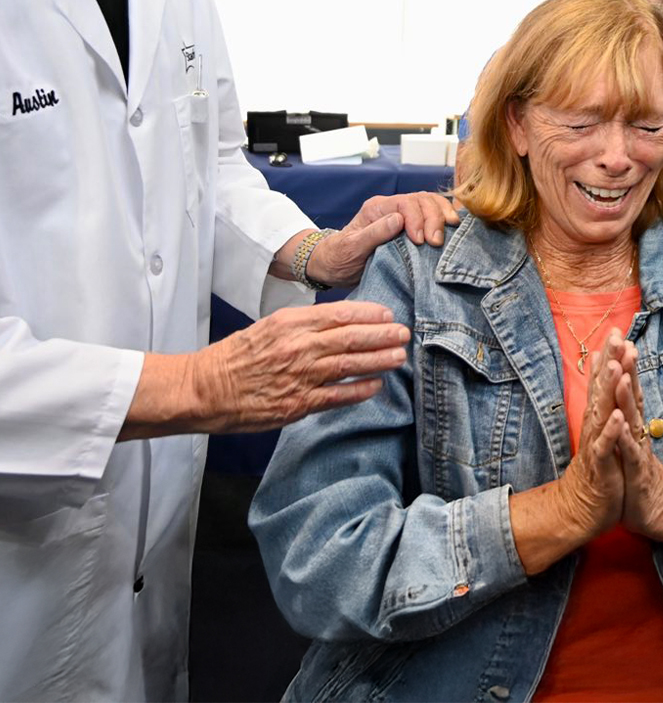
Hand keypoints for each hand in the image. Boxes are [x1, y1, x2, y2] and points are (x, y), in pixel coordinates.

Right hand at [120, 302, 410, 439]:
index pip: (339, 313)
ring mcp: (298, 376)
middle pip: (350, 337)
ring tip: (400, 356)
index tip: (388, 312)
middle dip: (382, 334)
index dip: (369, 313)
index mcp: (290, 322)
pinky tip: (377, 386)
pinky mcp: (295, 404)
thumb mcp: (269, 327)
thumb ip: (303, 324)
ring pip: (348, 365)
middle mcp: (297, 346)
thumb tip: (339, 320)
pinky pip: (336, 397)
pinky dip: (359, 391)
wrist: (203, 388)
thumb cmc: (236, 356)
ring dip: (378, 360)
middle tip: (405, 332)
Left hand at [305, 192, 461, 287]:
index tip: (420, 242)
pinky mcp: (411, 226)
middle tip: (436, 242)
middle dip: (433, 218)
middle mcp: (391, 207)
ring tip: (452, 232)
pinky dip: (445, 219)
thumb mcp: (351, 248)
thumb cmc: (340, 257)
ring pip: (430, 203)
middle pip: (421, 200)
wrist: (334, 266)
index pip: (404, 203)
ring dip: (443, 216)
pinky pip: (432, 215)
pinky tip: (453, 230)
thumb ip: (374, 233)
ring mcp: (402, 215)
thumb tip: (399, 220)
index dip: (417, 219)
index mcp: (376, 208)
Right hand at [557, 330, 628, 539]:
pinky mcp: (600, 465)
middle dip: (609, 361)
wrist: (581, 507)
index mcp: (598, 415)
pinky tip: (619, 416)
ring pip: (603, 411)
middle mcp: (595, 424)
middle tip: (616, 335)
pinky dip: (612, 431)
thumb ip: (600, 398)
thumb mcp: (600, 429)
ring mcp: (596, 443)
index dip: (609, 355)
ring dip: (609, 389)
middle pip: (602, 388)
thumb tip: (600, 368)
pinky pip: (607, 446)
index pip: (603, 381)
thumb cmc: (597, 466)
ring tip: (615, 366)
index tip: (616, 329)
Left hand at [613, 337, 662, 546]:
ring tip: (622, 371)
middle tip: (624, 342)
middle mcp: (638, 432)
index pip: (628, 388)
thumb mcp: (628, 442)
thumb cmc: (637, 474)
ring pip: (633, 418)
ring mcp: (639, 449)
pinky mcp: (637, 471)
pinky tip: (620, 420)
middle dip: (628, 368)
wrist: (658, 512)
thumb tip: (620, 390)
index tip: (617, 337)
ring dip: (627, 394)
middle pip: (633, 395)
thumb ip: (626, 417)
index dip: (623, 363)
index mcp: (633, 424)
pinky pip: (630, 451)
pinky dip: (624, 436)